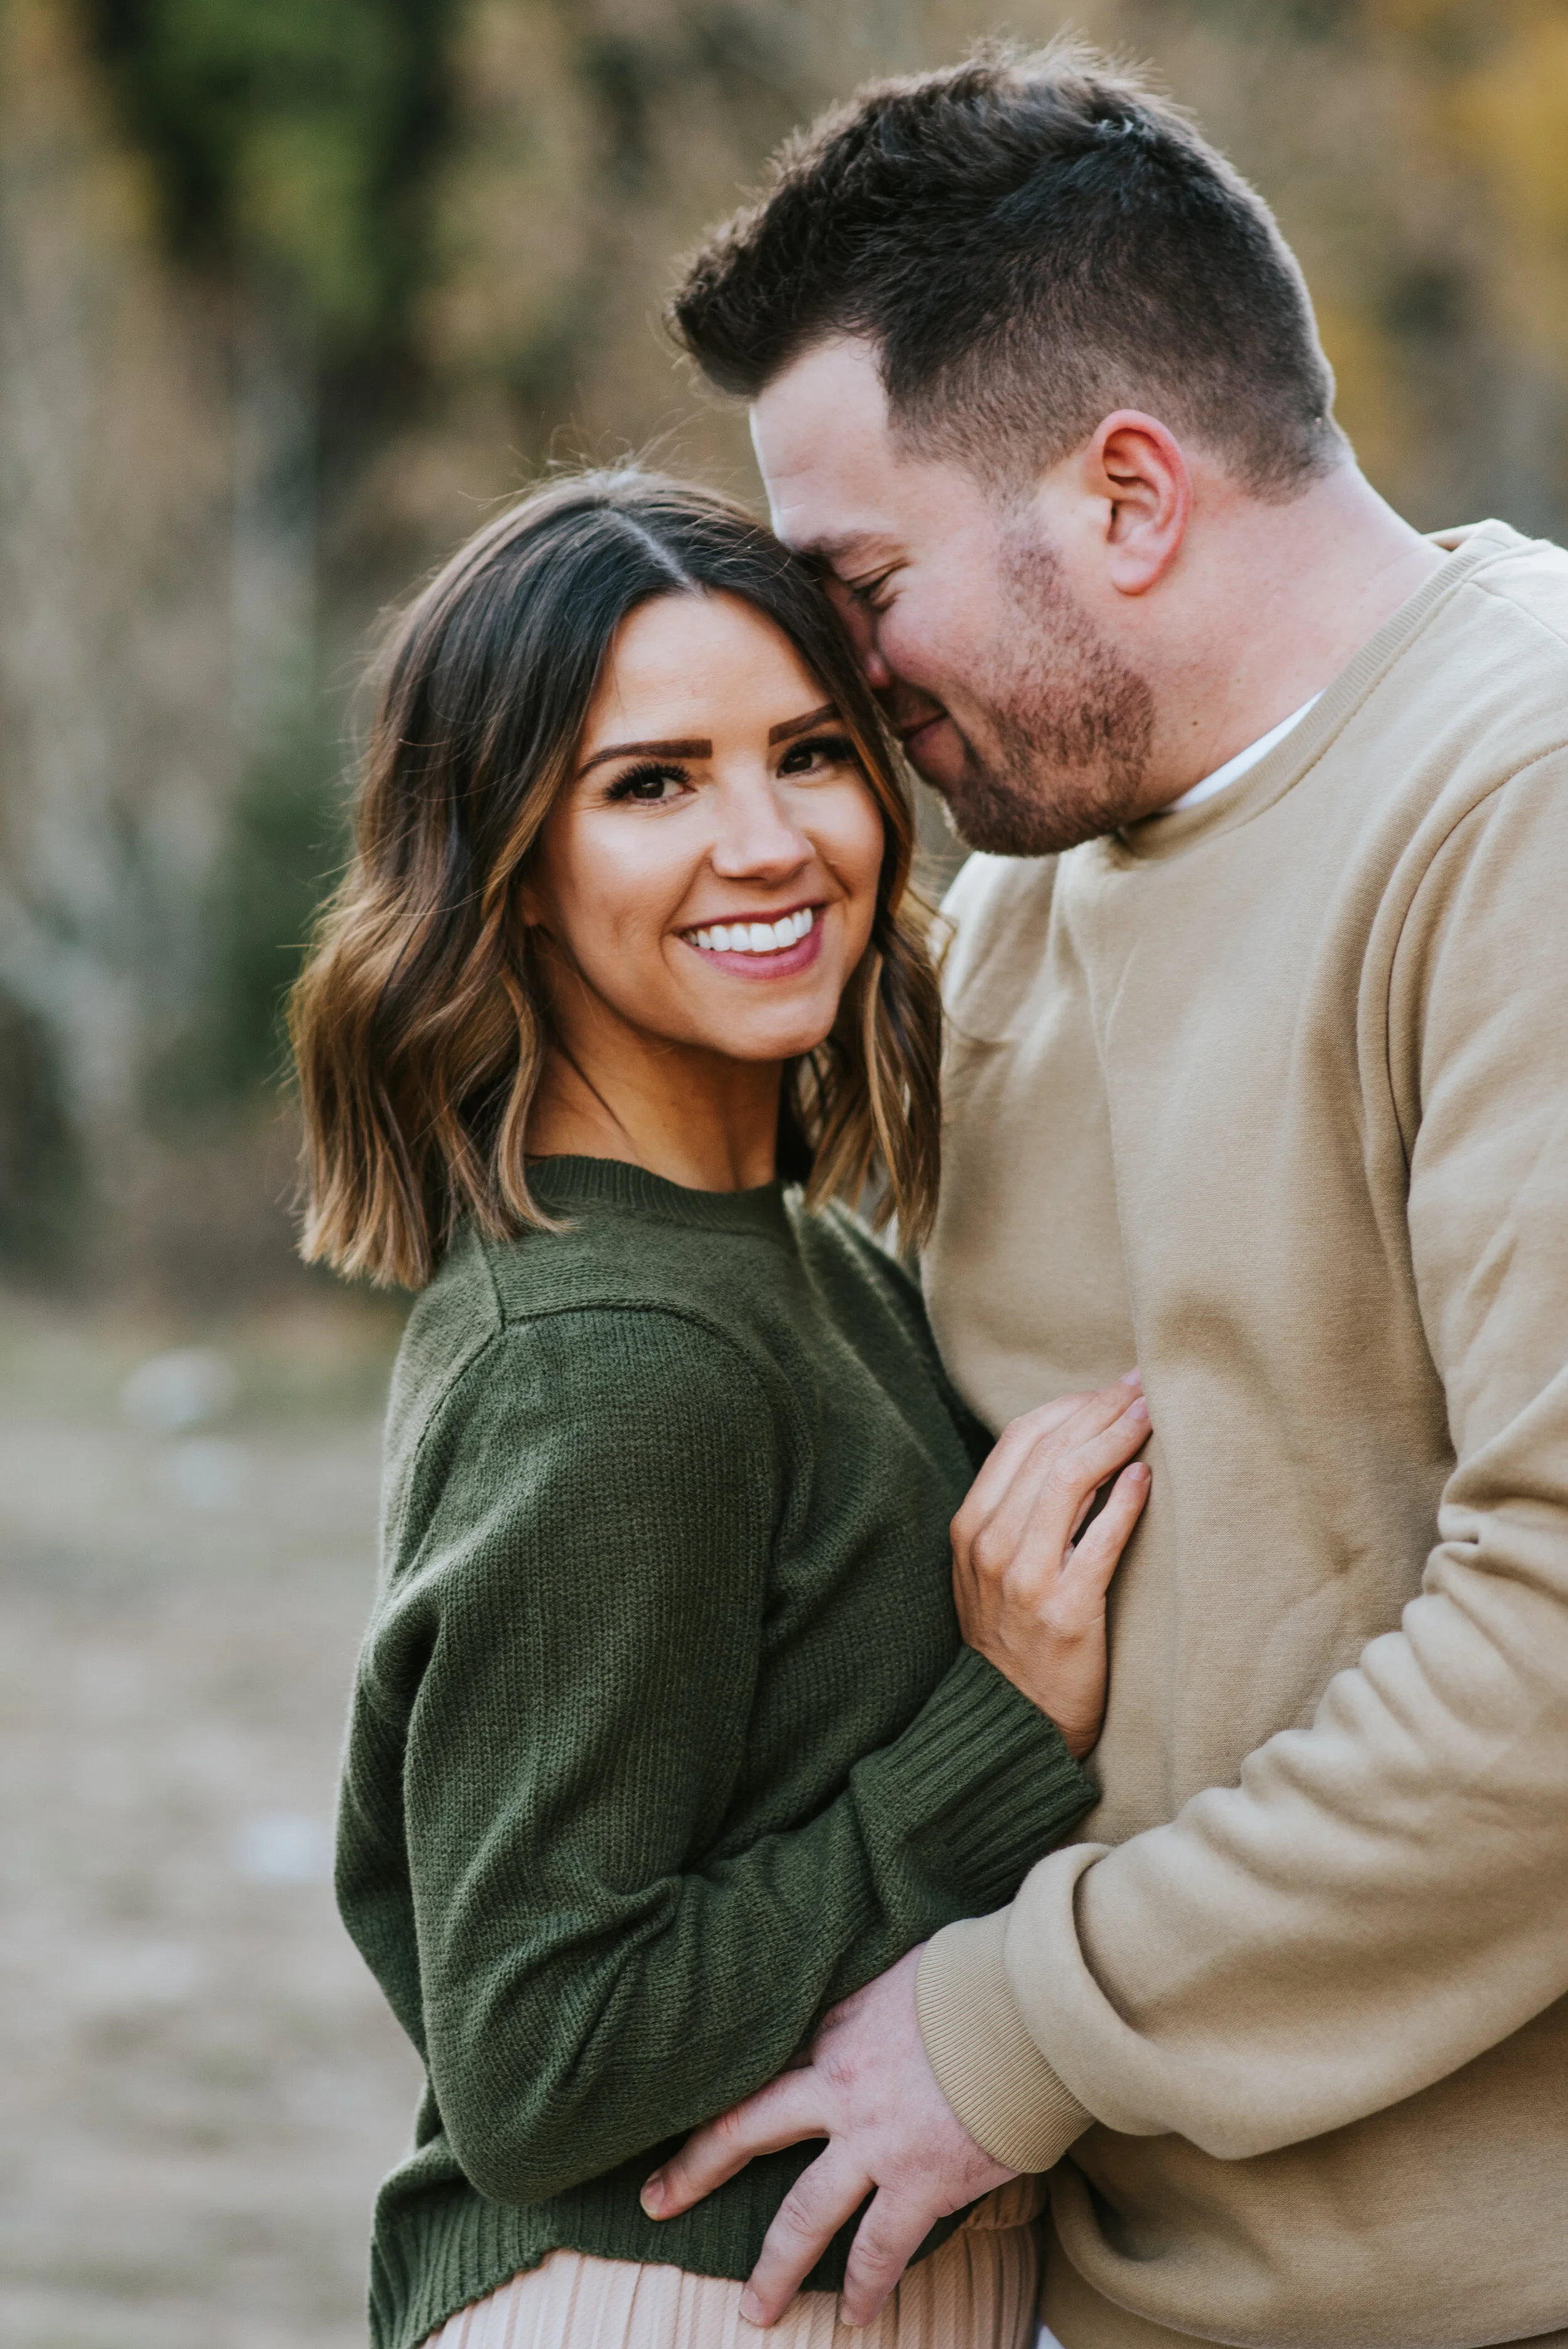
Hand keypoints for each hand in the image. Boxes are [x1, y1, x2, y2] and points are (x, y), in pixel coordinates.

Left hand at [640, 1948, 1011, 2327]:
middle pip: (746, 2133)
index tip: (677, 2111)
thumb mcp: (902, 1969)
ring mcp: (875, 2142)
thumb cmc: (976, 1977)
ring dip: (777, 2268)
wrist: (1031, 2009)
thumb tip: (870, 2005)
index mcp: (832, 2029)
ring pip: (804, 2216)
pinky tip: (858, 2314)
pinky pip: (882, 2249)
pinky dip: (868, 2285)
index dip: (717, 2093)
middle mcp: (838, 2089)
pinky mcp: (922, 2182)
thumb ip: (871, 1997)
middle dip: (696, 2172)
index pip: (760, 2068)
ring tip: (757, 2310)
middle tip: (656, 2205)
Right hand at [952, 1376, 1149, 1755]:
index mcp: (970, 1527)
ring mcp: (1024, 1577)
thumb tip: (1071, 1448)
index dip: (1069, 1404)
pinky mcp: (1065, 1610)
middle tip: (1143, 1384)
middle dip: (1100, 1407)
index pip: (1020, 1438)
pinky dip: (1124, 1502)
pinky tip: (1146, 1476)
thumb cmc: (1013, 1638)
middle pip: (1050, 1448)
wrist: (1013, 1721)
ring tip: (1151, 1415)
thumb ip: (1017, 1513)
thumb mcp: (991, 1569)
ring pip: (1071, 1480)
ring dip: (1117, 1437)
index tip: (1109, 1387)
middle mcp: (990, 1545)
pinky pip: (1099, 1540)